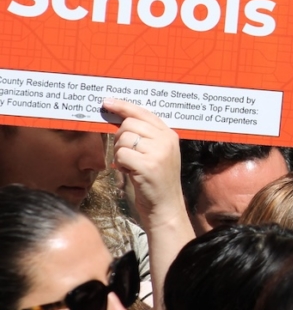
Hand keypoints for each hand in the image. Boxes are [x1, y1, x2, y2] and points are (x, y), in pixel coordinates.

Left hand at [104, 98, 182, 225]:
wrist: (165, 206)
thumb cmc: (155, 181)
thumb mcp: (157, 154)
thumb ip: (145, 136)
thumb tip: (120, 120)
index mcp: (169, 134)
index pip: (143, 112)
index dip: (123, 106)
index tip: (107, 103)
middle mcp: (166, 140)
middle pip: (129, 124)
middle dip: (120, 138)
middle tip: (125, 153)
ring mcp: (158, 152)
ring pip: (123, 139)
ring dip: (120, 153)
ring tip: (130, 165)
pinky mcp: (148, 165)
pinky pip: (121, 154)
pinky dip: (119, 164)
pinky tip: (129, 172)